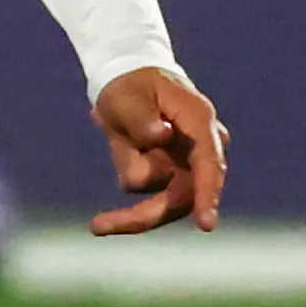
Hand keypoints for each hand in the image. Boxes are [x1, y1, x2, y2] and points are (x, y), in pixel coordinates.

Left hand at [87, 64, 226, 235]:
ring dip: (129, 165)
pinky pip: (142, 186)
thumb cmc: (130, 86)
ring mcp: (187, 164)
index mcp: (199, 121)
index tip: (206, 225)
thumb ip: (143, 119)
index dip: (207, 195)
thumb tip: (162, 137)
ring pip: (159, 196)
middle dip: (141, 214)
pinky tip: (121, 140)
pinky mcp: (170, 175)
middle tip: (97, 225)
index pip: (208, 164)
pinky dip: (126, 166)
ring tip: (118, 132)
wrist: (126, 80)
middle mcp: (202, 148)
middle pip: (182, 196)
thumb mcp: (127, 96)